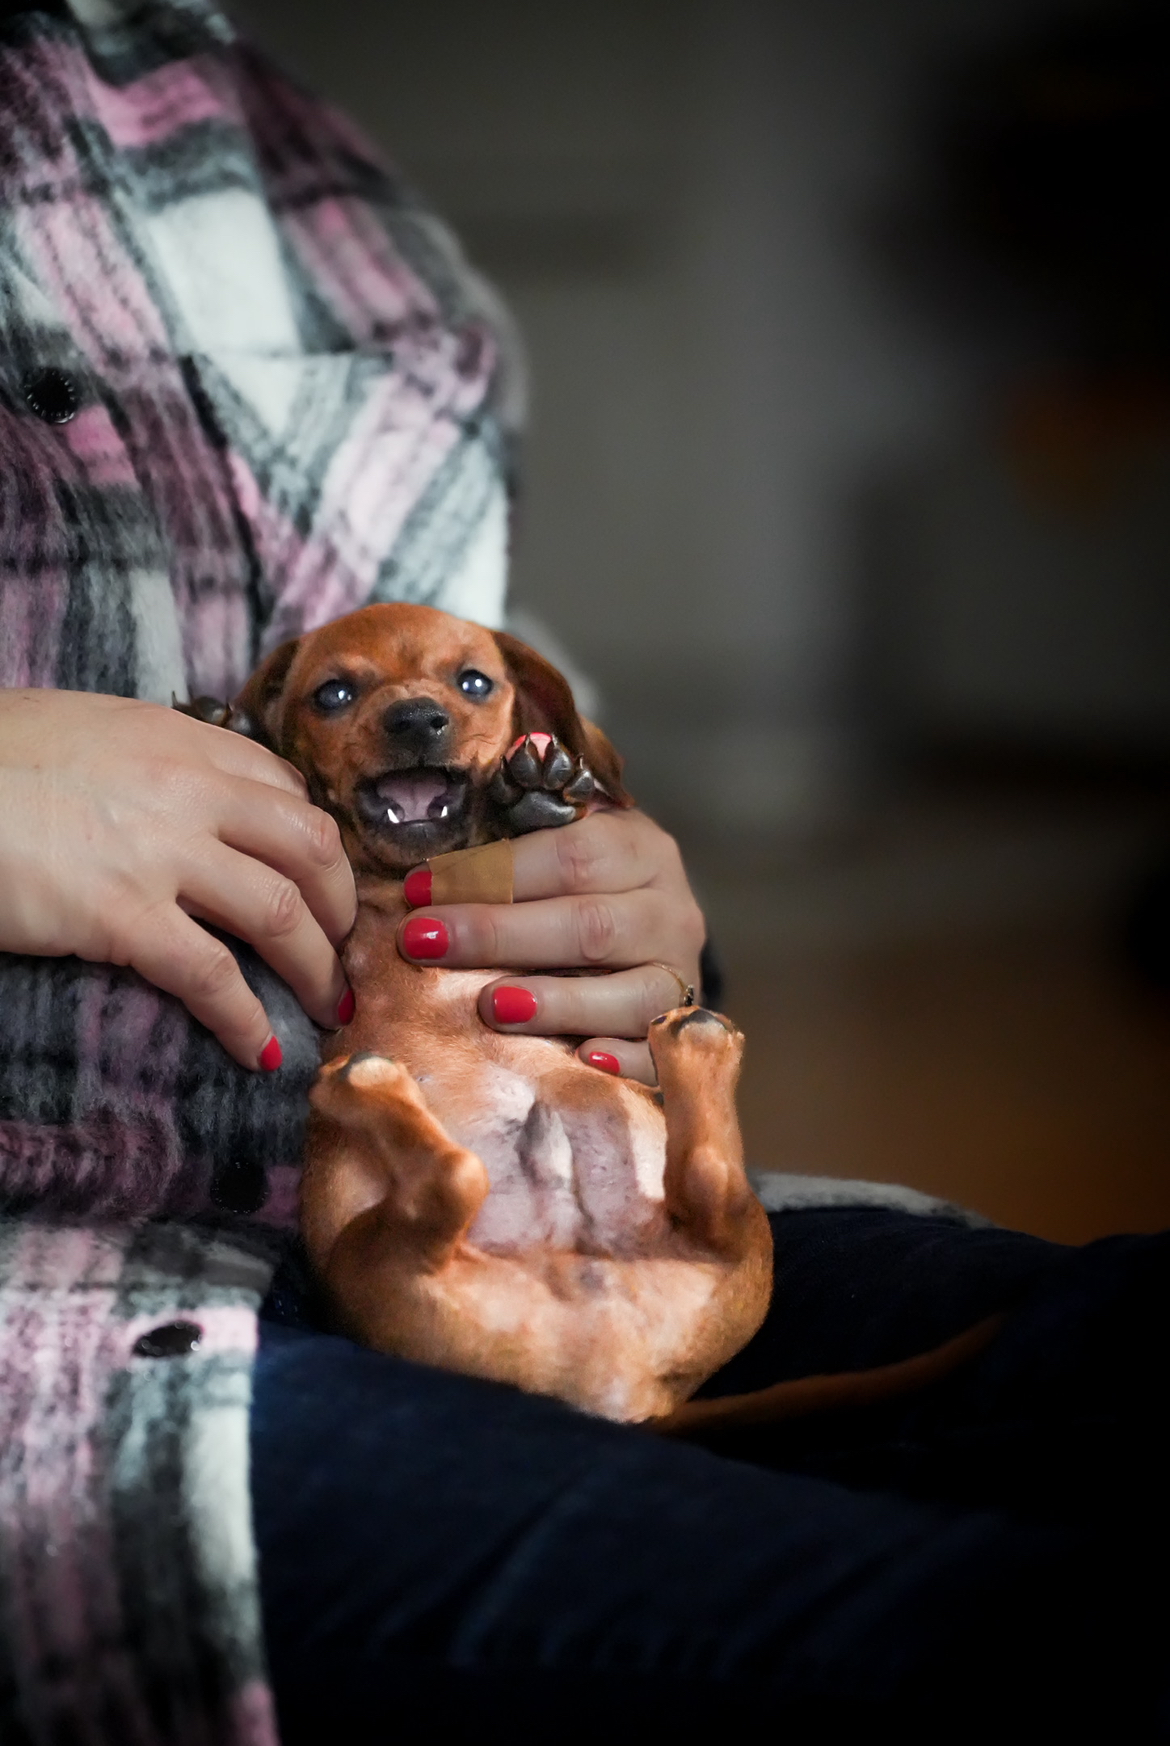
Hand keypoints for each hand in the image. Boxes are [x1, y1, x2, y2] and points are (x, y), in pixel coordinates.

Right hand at [0, 690, 355, 1068]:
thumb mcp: (87, 731)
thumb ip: (146, 760)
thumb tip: (175, 794)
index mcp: (181, 740)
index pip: (285, 790)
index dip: (315, 843)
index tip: (322, 882)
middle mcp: (189, 788)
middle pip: (310, 849)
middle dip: (341, 907)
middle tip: (344, 949)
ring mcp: (162, 851)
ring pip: (282, 913)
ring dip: (317, 969)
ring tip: (327, 1006)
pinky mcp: (121, 913)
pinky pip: (213, 976)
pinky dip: (249, 1021)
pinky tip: (264, 1052)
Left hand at [396, 809, 704, 1083]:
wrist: (654, 929)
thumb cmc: (583, 888)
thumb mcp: (560, 848)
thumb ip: (508, 855)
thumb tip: (419, 881)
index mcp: (640, 850)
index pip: (571, 855)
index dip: (492, 872)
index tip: (419, 889)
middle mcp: (671, 911)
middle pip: (590, 924)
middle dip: (499, 934)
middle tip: (424, 943)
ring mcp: (681, 976)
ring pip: (631, 992)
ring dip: (558, 1001)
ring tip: (491, 1007)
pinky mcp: (679, 1032)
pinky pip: (660, 1051)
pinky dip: (626, 1058)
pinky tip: (585, 1059)